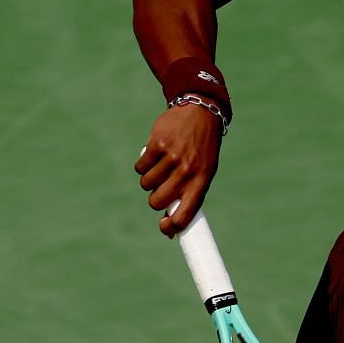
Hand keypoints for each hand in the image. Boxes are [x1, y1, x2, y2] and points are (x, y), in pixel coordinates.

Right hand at [135, 105, 222, 235]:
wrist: (200, 113)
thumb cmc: (201, 149)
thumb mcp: (203, 172)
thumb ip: (189, 195)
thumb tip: (169, 228)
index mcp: (201, 181)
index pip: (185, 214)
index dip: (171, 226)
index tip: (164, 227)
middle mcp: (186, 171)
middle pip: (157, 201)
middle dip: (155, 199)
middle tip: (161, 188)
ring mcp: (171, 157)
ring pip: (146, 184)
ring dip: (149, 180)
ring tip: (161, 167)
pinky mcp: (157, 145)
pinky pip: (140, 168)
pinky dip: (143, 165)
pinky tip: (154, 156)